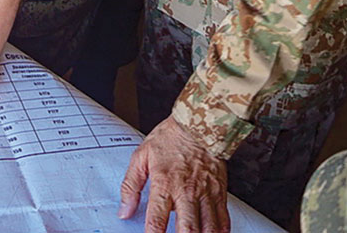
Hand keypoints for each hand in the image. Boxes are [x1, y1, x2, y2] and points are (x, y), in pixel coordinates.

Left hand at [119, 115, 229, 232]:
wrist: (198, 125)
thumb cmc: (169, 139)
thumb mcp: (141, 157)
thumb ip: (130, 186)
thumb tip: (124, 210)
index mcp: (165, 183)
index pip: (157, 219)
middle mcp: (187, 191)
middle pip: (187, 228)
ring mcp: (206, 193)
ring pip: (208, 228)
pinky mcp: (220, 192)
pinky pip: (223, 219)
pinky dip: (219, 232)